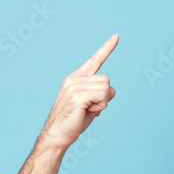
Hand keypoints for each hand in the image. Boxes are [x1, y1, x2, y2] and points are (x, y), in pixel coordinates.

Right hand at [40, 34, 118, 149]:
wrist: (57, 136)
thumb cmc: (73, 123)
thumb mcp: (91, 106)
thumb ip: (101, 95)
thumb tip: (112, 90)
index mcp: (75, 79)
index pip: (94, 60)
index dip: (107, 48)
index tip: (117, 36)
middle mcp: (73, 79)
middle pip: (106, 80)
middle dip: (104, 98)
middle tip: (90, 109)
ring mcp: (74, 86)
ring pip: (106, 88)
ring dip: (102, 103)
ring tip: (87, 111)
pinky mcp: (77, 95)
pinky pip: (102, 96)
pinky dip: (100, 107)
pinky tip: (87, 112)